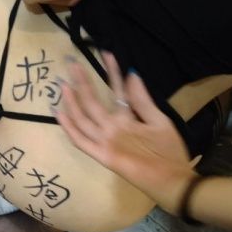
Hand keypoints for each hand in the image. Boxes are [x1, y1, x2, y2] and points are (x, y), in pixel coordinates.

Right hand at [53, 53, 196, 212]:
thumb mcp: (158, 121)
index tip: (107, 52)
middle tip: (72, 61)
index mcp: (126, 118)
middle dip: (84, 81)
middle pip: (93, 101)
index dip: (112, 71)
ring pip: (84, 117)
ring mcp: (106, 140)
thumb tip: (132, 73)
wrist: (172, 179)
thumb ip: (142, 100)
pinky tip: (60, 113)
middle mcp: (112, 127)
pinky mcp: (103, 154)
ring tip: (65, 81)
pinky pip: (82, 141)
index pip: (116, 90)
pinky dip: (70, 128)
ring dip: (74, 100)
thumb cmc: (168, 152)